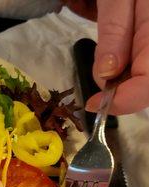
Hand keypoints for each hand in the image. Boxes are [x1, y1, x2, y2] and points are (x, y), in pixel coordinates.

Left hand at [86, 0, 148, 114]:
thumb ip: (115, 32)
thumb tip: (106, 74)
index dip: (124, 101)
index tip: (93, 103)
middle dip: (122, 93)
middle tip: (98, 82)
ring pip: (147, 79)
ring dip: (124, 83)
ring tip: (109, 62)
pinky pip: (145, 67)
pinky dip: (128, 73)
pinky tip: (117, 59)